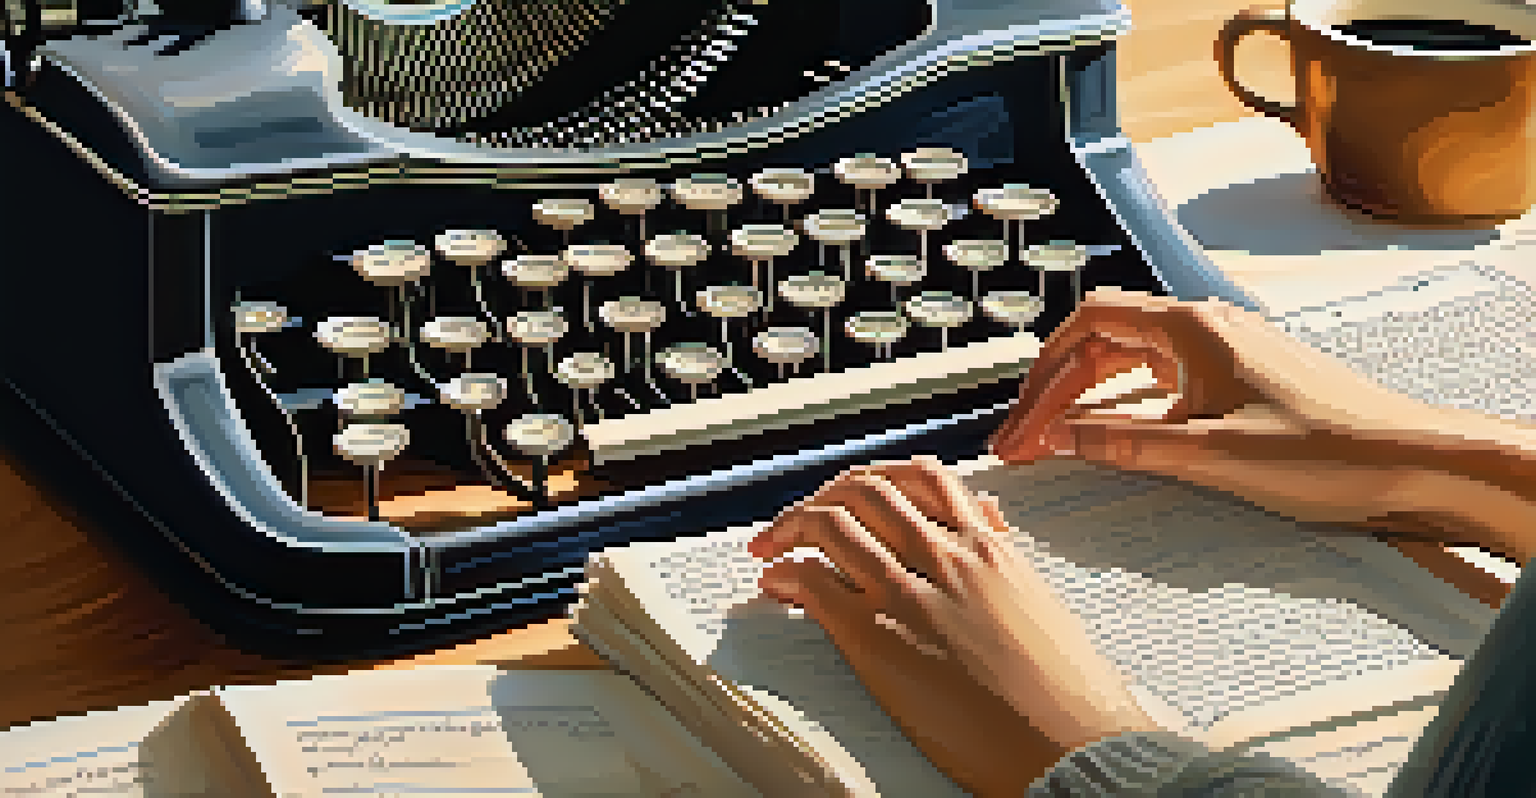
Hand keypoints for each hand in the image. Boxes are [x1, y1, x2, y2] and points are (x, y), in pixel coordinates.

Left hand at [748, 456, 1157, 796]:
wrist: (1072, 745)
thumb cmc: (1070, 692)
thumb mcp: (1042, 602)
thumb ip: (1006, 557)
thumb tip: (987, 518)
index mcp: (989, 549)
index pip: (923, 477)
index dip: (876, 479)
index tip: (855, 493)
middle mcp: (947, 558)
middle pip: (867, 490)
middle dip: (824, 494)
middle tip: (802, 516)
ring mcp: (910, 594)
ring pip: (832, 525)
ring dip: (791, 526)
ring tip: (771, 543)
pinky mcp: (878, 639)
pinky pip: (814, 584)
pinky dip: (786, 574)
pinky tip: (777, 583)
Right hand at [989, 288, 1535, 562]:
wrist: (1412, 460)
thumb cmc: (1325, 450)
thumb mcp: (1210, 453)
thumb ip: (1126, 444)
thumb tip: (1058, 439)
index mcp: (1191, 328)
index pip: (1090, 323)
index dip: (1043, 369)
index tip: (1020, 418)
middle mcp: (1204, 329)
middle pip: (1103, 344)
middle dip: (1055, 392)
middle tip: (1021, 443)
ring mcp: (1223, 353)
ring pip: (1131, 364)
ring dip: (1086, 401)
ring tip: (1051, 444)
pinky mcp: (1240, 381)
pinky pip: (1162, 383)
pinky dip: (1125, 408)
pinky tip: (1113, 440)